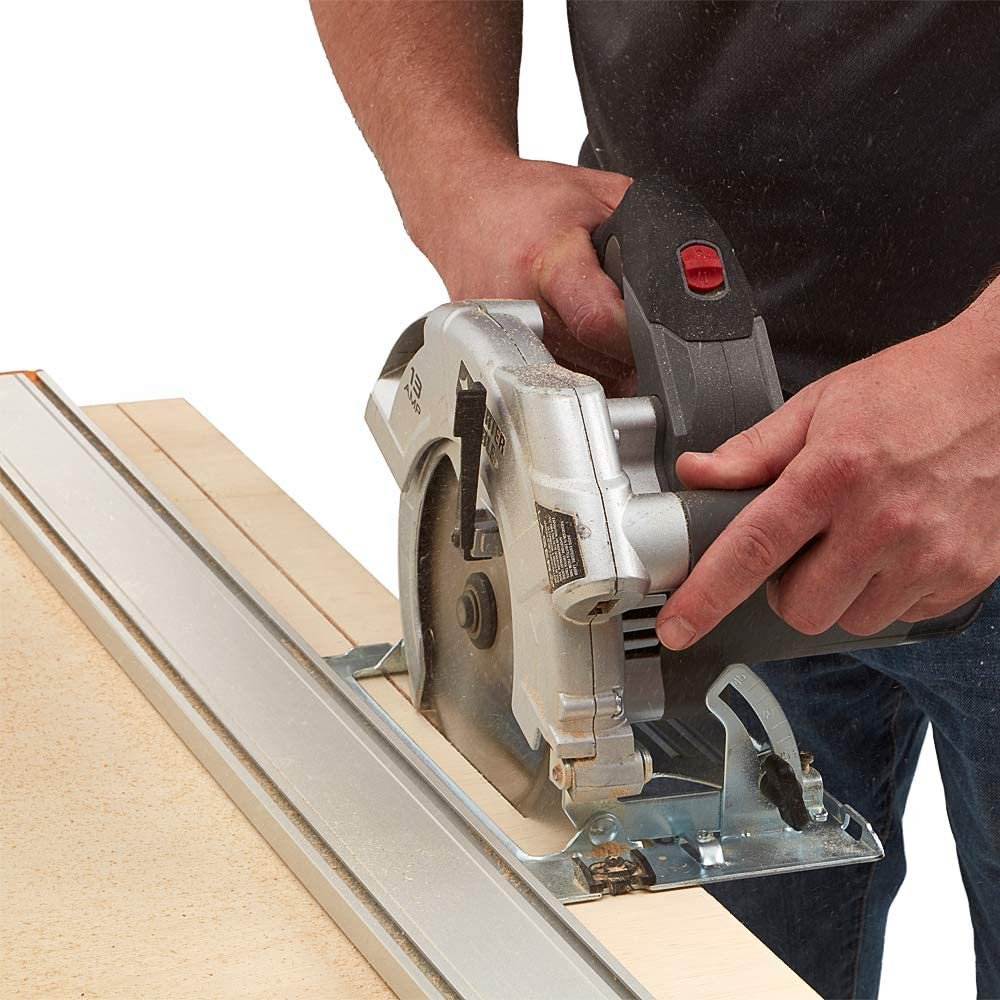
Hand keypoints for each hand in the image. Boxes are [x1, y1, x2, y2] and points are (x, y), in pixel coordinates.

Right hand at [407, 156, 634, 392]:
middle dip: (627, 361)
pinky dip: (570, 375)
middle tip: (644, 343)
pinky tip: (578, 352)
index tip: (656, 337)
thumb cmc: (528, 201)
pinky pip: (544, 382)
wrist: (462, 204)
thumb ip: (647, 237)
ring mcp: (499, 335)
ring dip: (600, 373)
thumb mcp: (603, 197)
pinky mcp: (490, 353)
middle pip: (590, 363)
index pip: (599, 322)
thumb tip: (686, 284)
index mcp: (548, 259)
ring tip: (608, 343)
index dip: (635, 338)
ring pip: (569, 384)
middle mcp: (518, 303)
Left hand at [656, 287, 999, 648]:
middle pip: (800, 607)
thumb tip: (699, 473)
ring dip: (840, 592)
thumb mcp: (821, 404)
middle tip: (804, 548)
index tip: (678, 627)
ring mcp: (930, 554)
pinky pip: (902, 614)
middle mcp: (882, 522)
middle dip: (787, 589)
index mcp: (833, 474)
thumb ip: (754, 449)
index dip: (706, 596)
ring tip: (859, 539)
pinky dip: (888, 592)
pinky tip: (899, 546)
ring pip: (851, 619)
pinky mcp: (966, 574)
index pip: (752, 550)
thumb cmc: (917, 389)